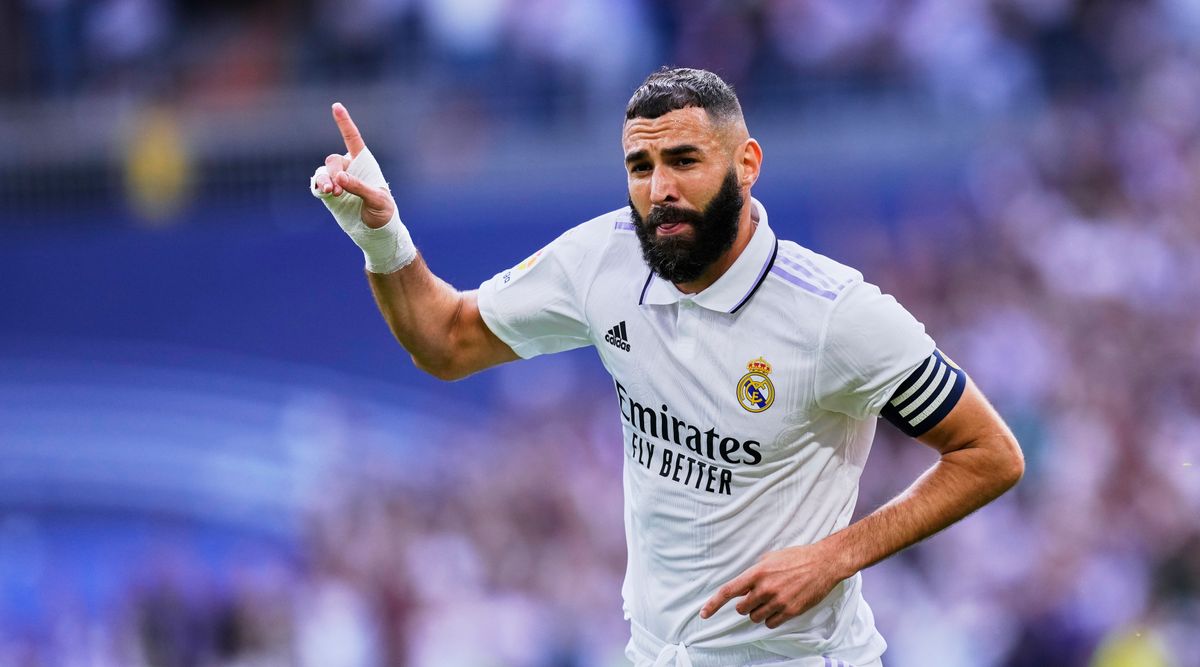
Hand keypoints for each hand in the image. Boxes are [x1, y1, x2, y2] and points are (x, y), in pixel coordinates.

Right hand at [311, 103, 395, 228]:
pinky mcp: (330, 195)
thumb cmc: (384, 212)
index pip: (352, 138)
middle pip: (333, 160)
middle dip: (333, 173)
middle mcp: (349, 169)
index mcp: (363, 163)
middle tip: (337, 189)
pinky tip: (322, 192)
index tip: (336, 106)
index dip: (344, 123)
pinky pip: (317, 185)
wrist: (377, 231)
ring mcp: (338, 181)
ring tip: (330, 192)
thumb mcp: (377, 199)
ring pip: (323, 173)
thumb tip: (339, 178)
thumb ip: (359, 187)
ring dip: (324, 181)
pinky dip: (318, 186)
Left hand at [699, 542, 846, 628]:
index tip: (704, 613)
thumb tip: (743, 584)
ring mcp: (778, 601)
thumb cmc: (797, 557)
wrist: (823, 563)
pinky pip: (771, 623)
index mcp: (757, 573)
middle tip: (756, 597)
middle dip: (745, 605)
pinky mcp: (790, 611)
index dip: (713, 604)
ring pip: (755, 617)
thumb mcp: (770, 557)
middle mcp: (765, 588)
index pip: (728, 591)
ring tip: (770, 600)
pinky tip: (778, 608)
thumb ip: (754, 571)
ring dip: (758, 612)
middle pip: (741, 608)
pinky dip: (771, 618)